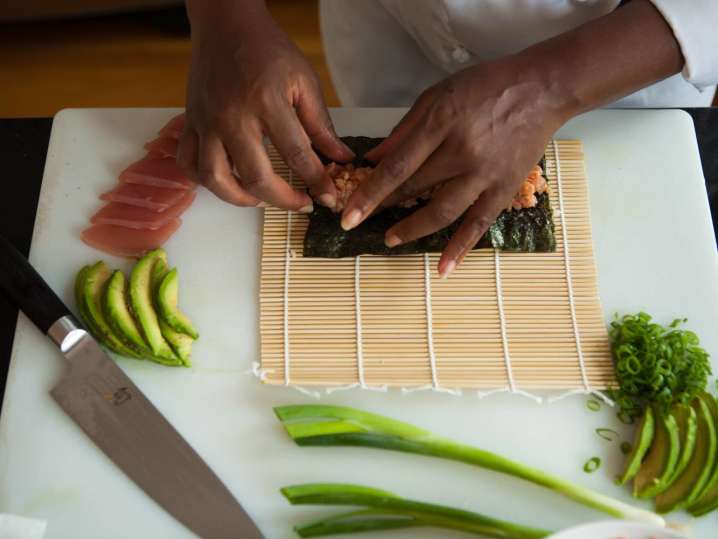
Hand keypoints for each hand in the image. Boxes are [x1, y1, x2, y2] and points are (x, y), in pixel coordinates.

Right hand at [179, 3, 352, 209]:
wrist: (226, 25)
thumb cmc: (268, 50)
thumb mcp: (304, 81)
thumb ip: (321, 124)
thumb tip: (340, 158)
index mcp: (267, 103)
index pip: (296, 155)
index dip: (317, 181)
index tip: (328, 197)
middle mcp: (232, 117)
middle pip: (256, 177)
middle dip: (283, 200)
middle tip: (301, 202)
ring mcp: (206, 122)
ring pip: (216, 178)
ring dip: (241, 199)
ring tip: (262, 200)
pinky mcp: (191, 122)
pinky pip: (188, 163)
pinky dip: (205, 182)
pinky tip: (227, 182)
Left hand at [340, 0, 681, 277]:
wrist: (543, 89)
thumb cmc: (487, 85)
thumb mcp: (439, 93)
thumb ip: (405, 128)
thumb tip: (373, 158)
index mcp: (441, 123)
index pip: (397, 166)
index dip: (370, 193)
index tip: (348, 214)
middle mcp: (462, 152)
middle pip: (414, 189)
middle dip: (383, 209)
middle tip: (360, 224)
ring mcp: (485, 174)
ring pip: (442, 211)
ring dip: (413, 230)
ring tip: (390, 240)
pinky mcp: (505, 189)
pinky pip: (478, 224)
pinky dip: (460, 248)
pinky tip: (443, 269)